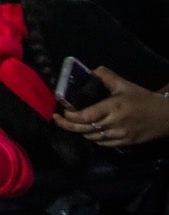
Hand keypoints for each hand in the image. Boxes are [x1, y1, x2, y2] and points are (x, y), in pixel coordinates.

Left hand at [53, 66, 168, 146]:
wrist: (165, 117)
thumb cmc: (143, 99)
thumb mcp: (125, 85)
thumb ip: (106, 76)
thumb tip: (90, 71)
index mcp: (113, 107)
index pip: (86, 116)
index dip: (70, 116)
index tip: (62, 111)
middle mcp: (115, 123)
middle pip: (85, 129)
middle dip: (67, 125)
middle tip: (57, 119)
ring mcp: (120, 135)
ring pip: (92, 137)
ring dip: (80, 131)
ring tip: (73, 123)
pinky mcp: (125, 143)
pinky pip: (103, 143)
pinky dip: (93, 137)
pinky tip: (89, 131)